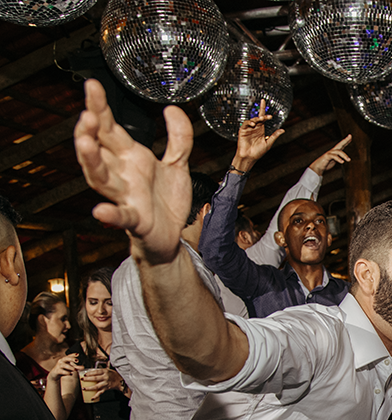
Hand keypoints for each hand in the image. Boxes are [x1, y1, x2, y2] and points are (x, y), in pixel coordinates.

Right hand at [47, 353, 81, 380]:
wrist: (55, 375)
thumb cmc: (64, 369)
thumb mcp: (70, 368)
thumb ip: (77, 367)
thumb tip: (83, 367)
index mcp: (65, 359)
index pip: (69, 355)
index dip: (73, 354)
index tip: (78, 354)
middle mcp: (61, 361)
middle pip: (66, 358)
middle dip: (72, 359)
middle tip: (77, 360)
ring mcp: (58, 366)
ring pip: (64, 365)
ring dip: (70, 367)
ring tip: (74, 369)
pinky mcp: (57, 371)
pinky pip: (62, 371)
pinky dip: (67, 372)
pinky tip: (71, 374)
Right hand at [75, 79, 192, 265]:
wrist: (173, 234)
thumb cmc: (166, 200)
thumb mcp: (177, 163)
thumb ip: (179, 137)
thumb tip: (171, 109)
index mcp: (130, 157)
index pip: (109, 128)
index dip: (99, 108)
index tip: (92, 85)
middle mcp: (122, 174)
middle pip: (97, 150)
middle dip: (89, 132)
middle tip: (87, 115)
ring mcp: (126, 196)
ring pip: (100, 178)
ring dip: (91, 162)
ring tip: (85, 144)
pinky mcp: (135, 219)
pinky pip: (120, 216)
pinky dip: (110, 213)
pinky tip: (100, 210)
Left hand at [79, 367, 122, 400]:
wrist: (120, 381)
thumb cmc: (112, 375)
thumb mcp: (107, 370)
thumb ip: (99, 370)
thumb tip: (89, 370)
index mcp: (105, 372)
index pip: (96, 371)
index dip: (90, 373)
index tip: (85, 374)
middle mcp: (105, 377)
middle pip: (95, 378)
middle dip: (87, 379)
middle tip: (82, 379)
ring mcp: (105, 384)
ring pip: (97, 386)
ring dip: (89, 388)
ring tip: (84, 388)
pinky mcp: (106, 388)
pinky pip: (100, 393)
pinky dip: (96, 396)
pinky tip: (92, 398)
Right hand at [233, 100, 284, 170]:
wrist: (249, 158)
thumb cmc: (258, 152)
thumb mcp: (268, 143)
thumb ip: (274, 136)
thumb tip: (283, 130)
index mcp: (261, 129)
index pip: (262, 117)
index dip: (262, 109)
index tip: (263, 100)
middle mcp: (255, 127)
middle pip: (258, 117)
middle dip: (262, 115)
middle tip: (267, 117)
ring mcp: (248, 129)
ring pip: (252, 120)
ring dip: (256, 119)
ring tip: (260, 120)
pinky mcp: (242, 131)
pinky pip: (245, 124)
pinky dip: (249, 122)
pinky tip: (253, 124)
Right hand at [308, 135, 351, 174]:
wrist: (317, 167)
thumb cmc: (325, 164)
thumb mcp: (333, 161)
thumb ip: (338, 159)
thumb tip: (343, 160)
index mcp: (335, 151)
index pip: (341, 145)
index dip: (346, 141)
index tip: (350, 136)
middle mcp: (332, 150)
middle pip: (340, 144)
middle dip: (345, 140)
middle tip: (350, 136)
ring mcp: (329, 153)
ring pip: (338, 151)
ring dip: (344, 155)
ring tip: (349, 160)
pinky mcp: (327, 156)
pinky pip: (334, 156)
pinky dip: (338, 159)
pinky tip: (342, 162)